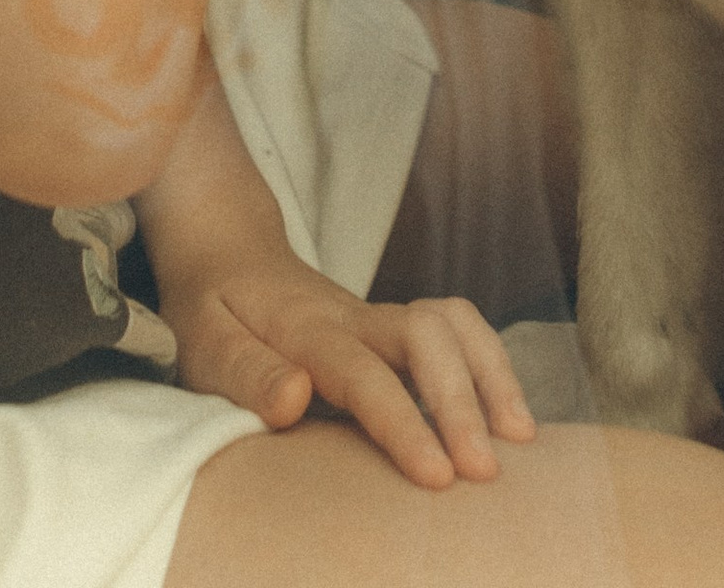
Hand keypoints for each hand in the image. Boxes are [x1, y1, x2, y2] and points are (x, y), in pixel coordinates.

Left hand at [158, 242, 533, 487]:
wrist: (229, 249)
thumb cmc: (214, 308)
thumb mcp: (205, 344)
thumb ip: (247, 374)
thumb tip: (298, 399)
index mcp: (307, 331)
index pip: (364, 375)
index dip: (404, 423)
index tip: (439, 474)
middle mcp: (356, 318)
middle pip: (427, 336)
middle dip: (462, 401)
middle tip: (486, 469)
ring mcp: (382, 319)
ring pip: (453, 323)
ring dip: (491, 374)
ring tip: (518, 437)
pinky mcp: (398, 329)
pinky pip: (457, 331)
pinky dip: (491, 364)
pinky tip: (509, 416)